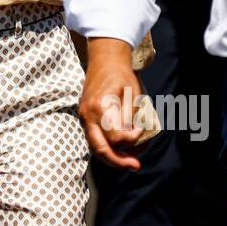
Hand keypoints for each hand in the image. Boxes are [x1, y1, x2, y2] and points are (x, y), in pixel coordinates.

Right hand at [79, 37, 147, 171]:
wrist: (104, 59)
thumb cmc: (121, 74)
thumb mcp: (131, 93)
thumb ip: (129, 116)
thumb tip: (131, 138)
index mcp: (100, 107)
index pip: (115, 137)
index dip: (132, 138)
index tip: (142, 129)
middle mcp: (88, 115)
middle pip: (100, 149)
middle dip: (118, 162)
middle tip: (136, 166)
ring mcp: (84, 117)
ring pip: (96, 148)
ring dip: (114, 158)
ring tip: (131, 160)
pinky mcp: (86, 118)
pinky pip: (95, 139)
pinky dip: (108, 148)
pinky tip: (122, 150)